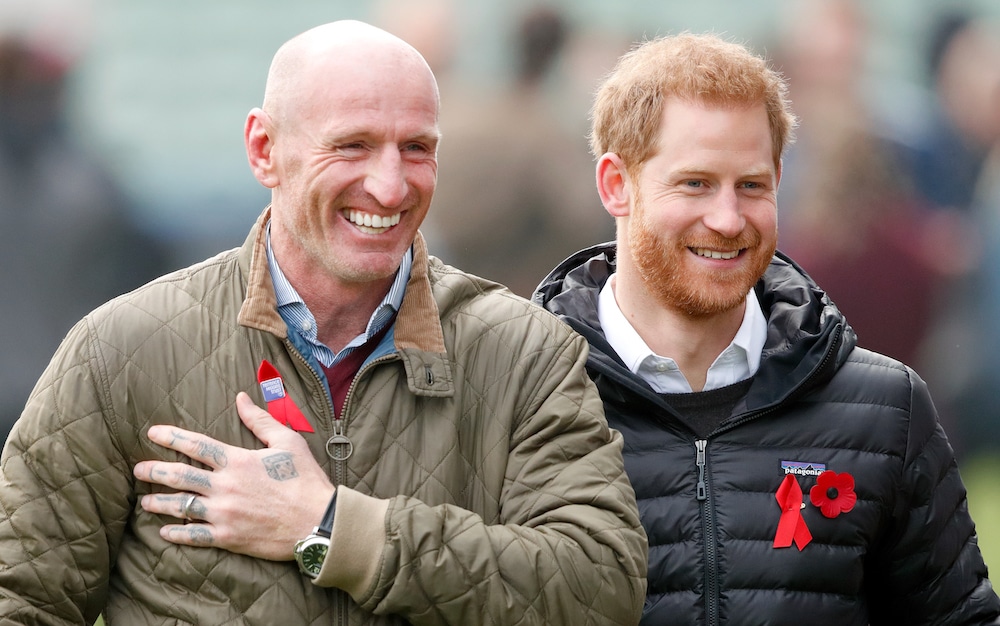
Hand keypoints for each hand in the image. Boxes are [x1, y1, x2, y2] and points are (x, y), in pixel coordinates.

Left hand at [133, 392, 333, 560]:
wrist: (317, 521)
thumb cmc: (306, 479)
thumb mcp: (288, 442)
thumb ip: (260, 420)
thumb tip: (241, 398)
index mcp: (237, 461)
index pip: (196, 445)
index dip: (171, 437)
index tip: (152, 433)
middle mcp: (224, 486)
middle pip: (179, 476)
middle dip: (154, 471)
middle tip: (137, 470)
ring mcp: (223, 513)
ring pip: (181, 506)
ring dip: (159, 503)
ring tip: (145, 501)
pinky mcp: (228, 537)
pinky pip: (194, 536)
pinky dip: (176, 534)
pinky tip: (165, 532)